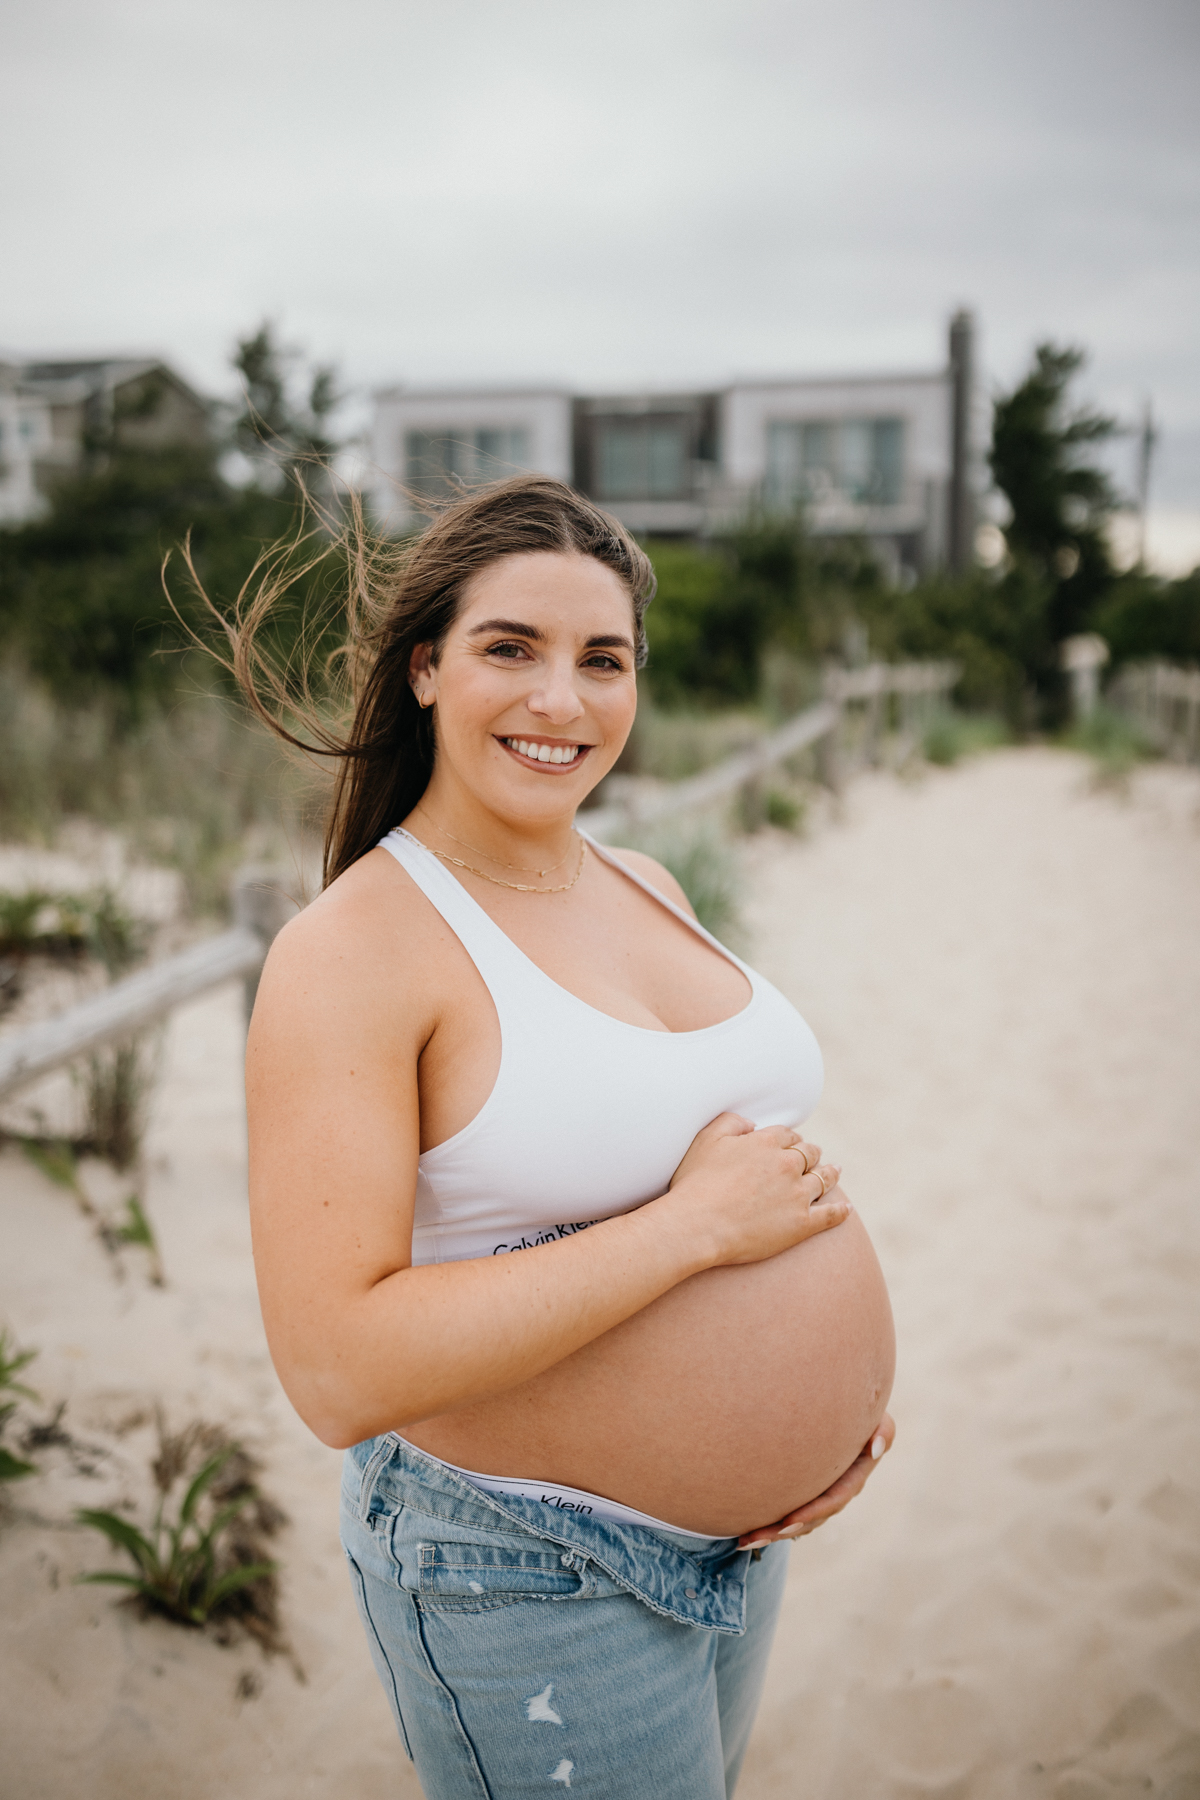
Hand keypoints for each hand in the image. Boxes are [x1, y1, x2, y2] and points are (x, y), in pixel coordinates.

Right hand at [665, 1111, 848, 1267]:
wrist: (699, 1225)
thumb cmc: (696, 1184)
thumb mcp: (706, 1140)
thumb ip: (731, 1122)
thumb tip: (752, 1124)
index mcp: (766, 1142)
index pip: (788, 1135)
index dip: (791, 1139)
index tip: (791, 1143)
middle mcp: (787, 1165)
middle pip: (809, 1154)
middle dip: (812, 1153)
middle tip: (814, 1156)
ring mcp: (798, 1195)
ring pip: (823, 1179)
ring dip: (830, 1174)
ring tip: (835, 1172)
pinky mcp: (803, 1224)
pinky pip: (830, 1214)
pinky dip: (840, 1211)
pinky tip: (846, 1209)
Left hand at [736, 1413, 895, 1550]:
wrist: (844, 1416)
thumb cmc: (862, 1415)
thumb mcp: (879, 1421)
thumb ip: (884, 1431)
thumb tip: (875, 1447)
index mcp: (854, 1478)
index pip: (832, 1501)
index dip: (812, 1513)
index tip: (788, 1521)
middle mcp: (837, 1493)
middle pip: (809, 1519)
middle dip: (782, 1530)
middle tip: (755, 1537)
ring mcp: (820, 1496)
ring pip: (796, 1522)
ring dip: (770, 1533)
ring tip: (743, 1540)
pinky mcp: (805, 1493)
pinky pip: (788, 1514)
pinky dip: (768, 1522)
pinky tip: (743, 1531)